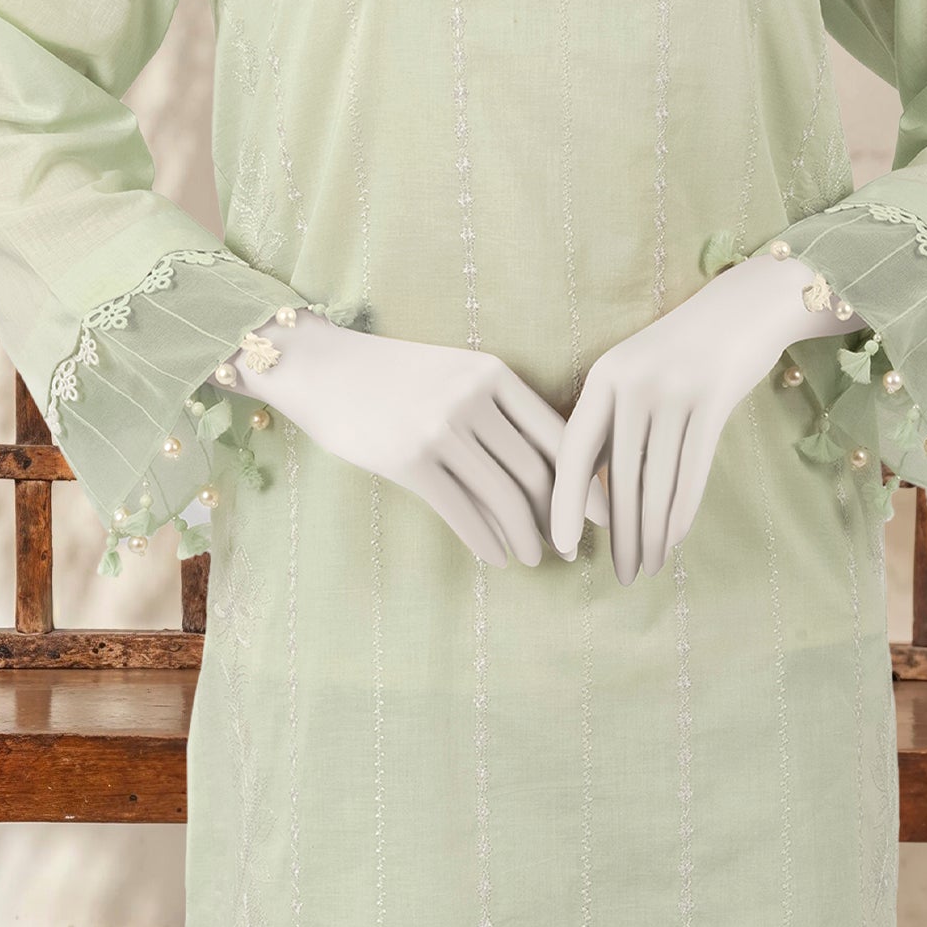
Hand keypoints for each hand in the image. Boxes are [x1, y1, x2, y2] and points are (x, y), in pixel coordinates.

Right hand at [226, 314, 605, 568]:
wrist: (321, 368)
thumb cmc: (393, 376)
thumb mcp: (453, 375)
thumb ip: (496, 410)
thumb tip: (548, 471)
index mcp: (492, 373)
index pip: (558, 432)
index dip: (587, 479)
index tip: (604, 513)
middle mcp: (472, 398)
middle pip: (537, 470)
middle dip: (562, 517)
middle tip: (574, 547)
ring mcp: (440, 427)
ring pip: (505, 496)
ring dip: (528, 537)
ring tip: (535, 558)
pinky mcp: (409, 460)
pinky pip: (462, 512)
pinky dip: (487, 541)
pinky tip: (497, 557)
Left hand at [550, 252, 864, 582]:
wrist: (746, 306)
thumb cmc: (682, 351)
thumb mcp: (636, 374)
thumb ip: (611, 422)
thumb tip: (585, 495)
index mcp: (603, 376)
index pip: (572, 451)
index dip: (563, 504)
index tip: (560, 547)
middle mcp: (634, 383)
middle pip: (618, 477)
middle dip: (619, 534)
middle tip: (620, 575)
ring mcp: (674, 391)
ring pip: (657, 483)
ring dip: (651, 533)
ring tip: (648, 566)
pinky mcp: (714, 401)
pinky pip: (692, 473)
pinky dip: (681, 513)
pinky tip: (675, 540)